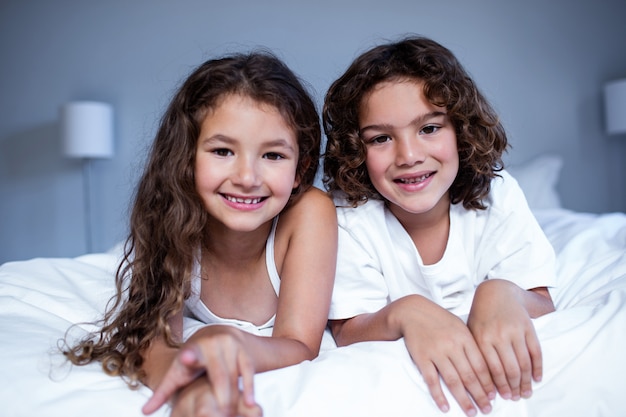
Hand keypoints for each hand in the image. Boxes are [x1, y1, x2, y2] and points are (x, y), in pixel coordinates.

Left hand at [142, 326, 256, 415]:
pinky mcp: (244, 350)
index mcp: (192, 350)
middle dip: (222, 399)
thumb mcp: (178, 372)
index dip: (189, 356)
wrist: (217, 334)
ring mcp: (230, 346)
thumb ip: (163, 392)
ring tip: (231, 416)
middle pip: (219, 377)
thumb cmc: (192, 360)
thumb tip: (144, 412)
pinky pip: (248, 372)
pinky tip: (249, 404)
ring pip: (234, 377)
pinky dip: (249, 388)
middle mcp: (213, 344)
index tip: (186, 357)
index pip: (190, 355)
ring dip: (235, 398)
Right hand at [398, 295, 495, 416]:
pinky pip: (432, 380)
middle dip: (480, 395)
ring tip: (471, 412)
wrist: (412, 311)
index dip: (488, 383)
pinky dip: (439, 395)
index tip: (494, 396)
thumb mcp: (459, 326)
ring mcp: (436, 352)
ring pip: (453, 381)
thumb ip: (471, 344)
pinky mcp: (421, 357)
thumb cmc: (438, 320)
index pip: (481, 365)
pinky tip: (445, 407)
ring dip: (463, 399)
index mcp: (465, 338)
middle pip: (470, 376)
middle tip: (487, 409)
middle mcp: (452, 345)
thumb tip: (486, 368)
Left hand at [467, 279, 542, 401]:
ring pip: (524, 363)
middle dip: (513, 387)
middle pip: (509, 369)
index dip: (497, 386)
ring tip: (526, 392)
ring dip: (526, 382)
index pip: (491, 369)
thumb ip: (476, 353)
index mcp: (481, 338)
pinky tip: (536, 379)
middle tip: (516, 398)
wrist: (497, 292)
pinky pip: (536, 352)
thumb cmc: (481, 316)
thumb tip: (481, 383)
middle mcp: (499, 335)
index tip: (500, 398)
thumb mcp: (471, 332)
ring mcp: (515, 331)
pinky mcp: (528, 327)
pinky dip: (538, 368)